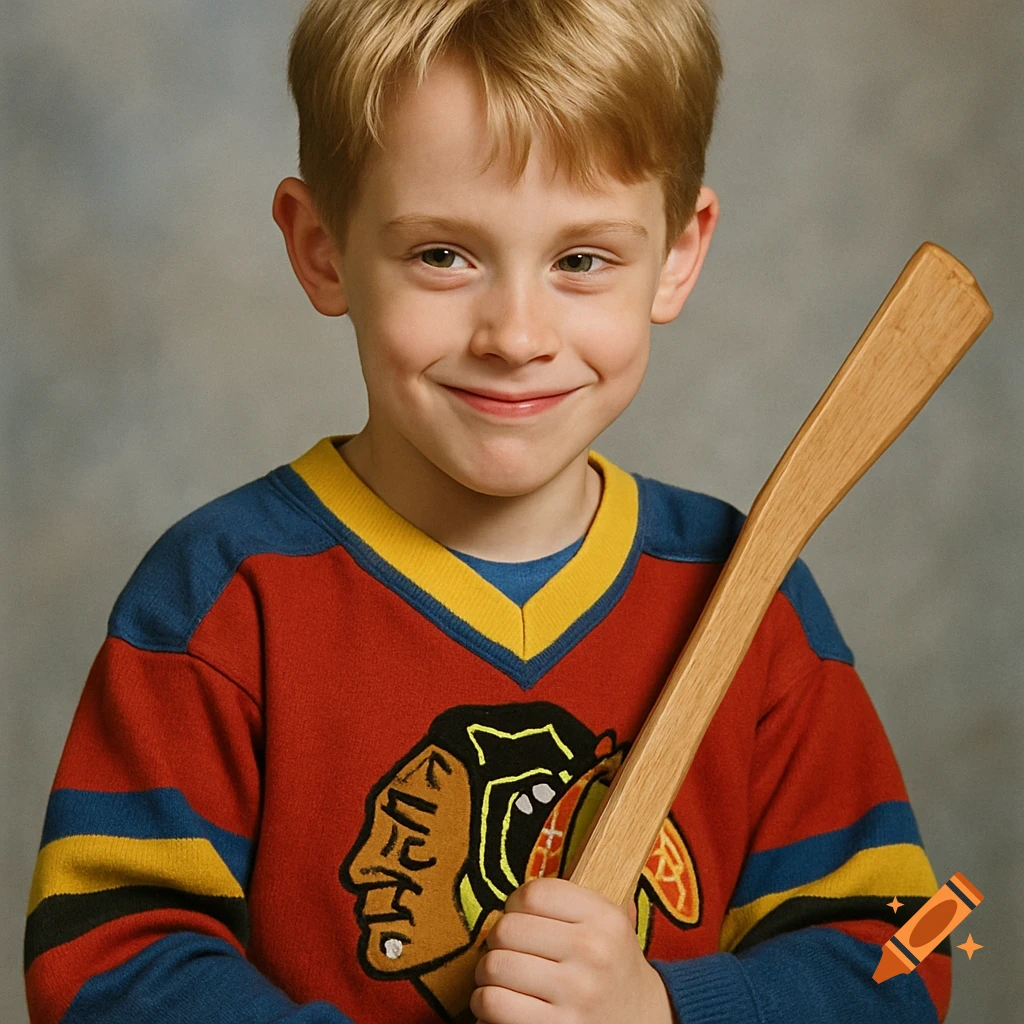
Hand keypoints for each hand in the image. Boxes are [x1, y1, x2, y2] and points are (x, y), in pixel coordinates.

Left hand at [469, 876, 675, 1023]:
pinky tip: (502, 1002)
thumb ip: (569, 900)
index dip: (515, 905)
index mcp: (605, 918)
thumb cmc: (609, 969)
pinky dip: (486, 1002)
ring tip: (504, 977)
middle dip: (499, 941)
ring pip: (494, 966)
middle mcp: (593, 952)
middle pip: (507, 929)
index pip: (533, 894)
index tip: (520, 917)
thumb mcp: (608, 925)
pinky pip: (493, 1003)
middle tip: (510, 951)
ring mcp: (576, 994)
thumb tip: (514, 897)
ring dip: (488, 974)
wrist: (643, 1021)